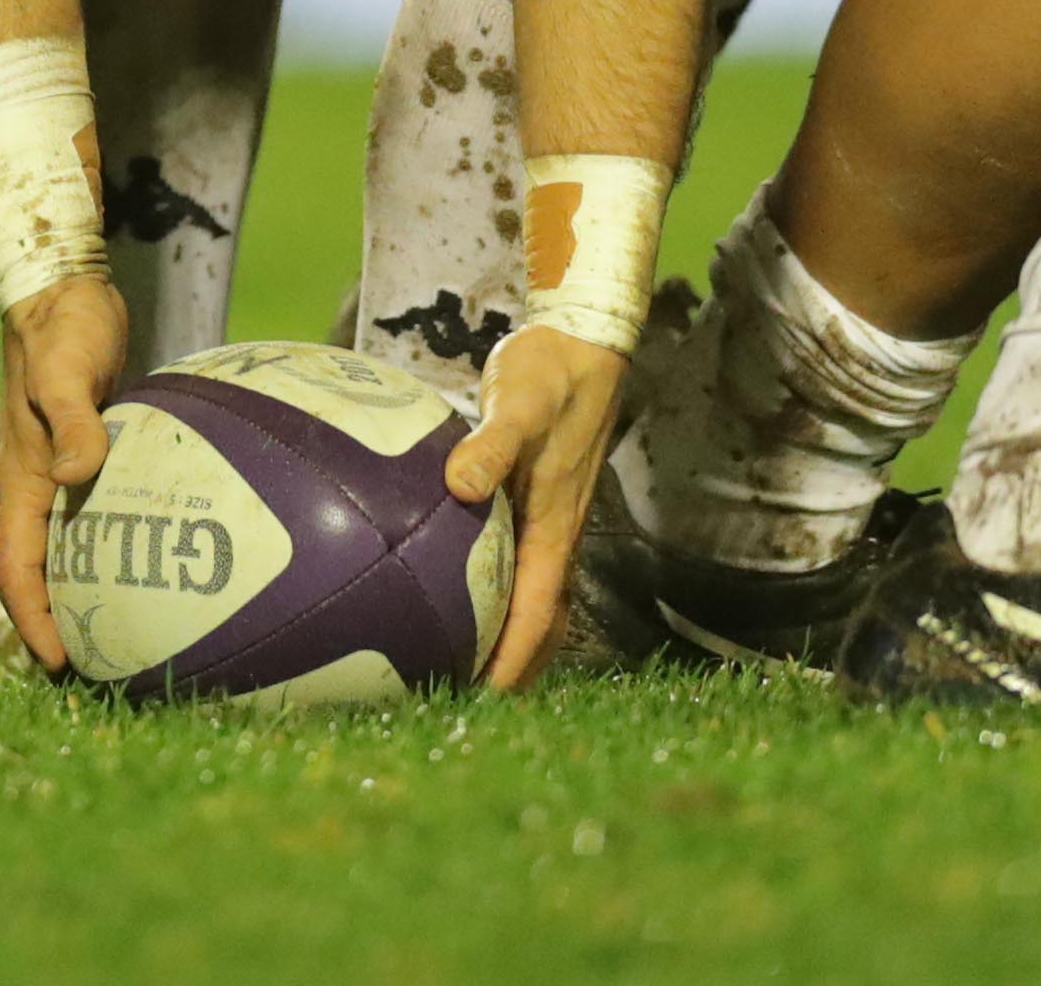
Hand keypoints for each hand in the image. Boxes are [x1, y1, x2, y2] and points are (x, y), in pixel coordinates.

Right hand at [0, 272, 130, 677]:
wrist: (60, 286)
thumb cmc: (62, 328)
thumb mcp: (66, 372)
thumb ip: (73, 422)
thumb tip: (79, 474)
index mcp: (18, 476)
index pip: (15, 567)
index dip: (31, 619)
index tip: (58, 663)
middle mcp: (30, 482)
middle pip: (30, 570)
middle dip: (50, 622)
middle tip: (90, 668)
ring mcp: (53, 468)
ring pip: (55, 548)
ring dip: (73, 591)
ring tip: (115, 632)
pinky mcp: (81, 450)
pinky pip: (83, 516)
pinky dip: (99, 549)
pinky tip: (144, 559)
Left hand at [442, 322, 630, 687]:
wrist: (583, 340)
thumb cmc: (549, 370)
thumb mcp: (517, 402)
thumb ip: (490, 444)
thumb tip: (457, 484)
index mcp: (554, 523)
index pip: (538, 612)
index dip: (512, 659)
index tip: (481, 697)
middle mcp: (557, 531)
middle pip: (542, 622)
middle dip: (512, 666)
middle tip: (463, 701)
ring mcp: (551, 517)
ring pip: (535, 597)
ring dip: (509, 636)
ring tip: (462, 664)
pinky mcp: (539, 499)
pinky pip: (524, 565)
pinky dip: (501, 592)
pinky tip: (461, 589)